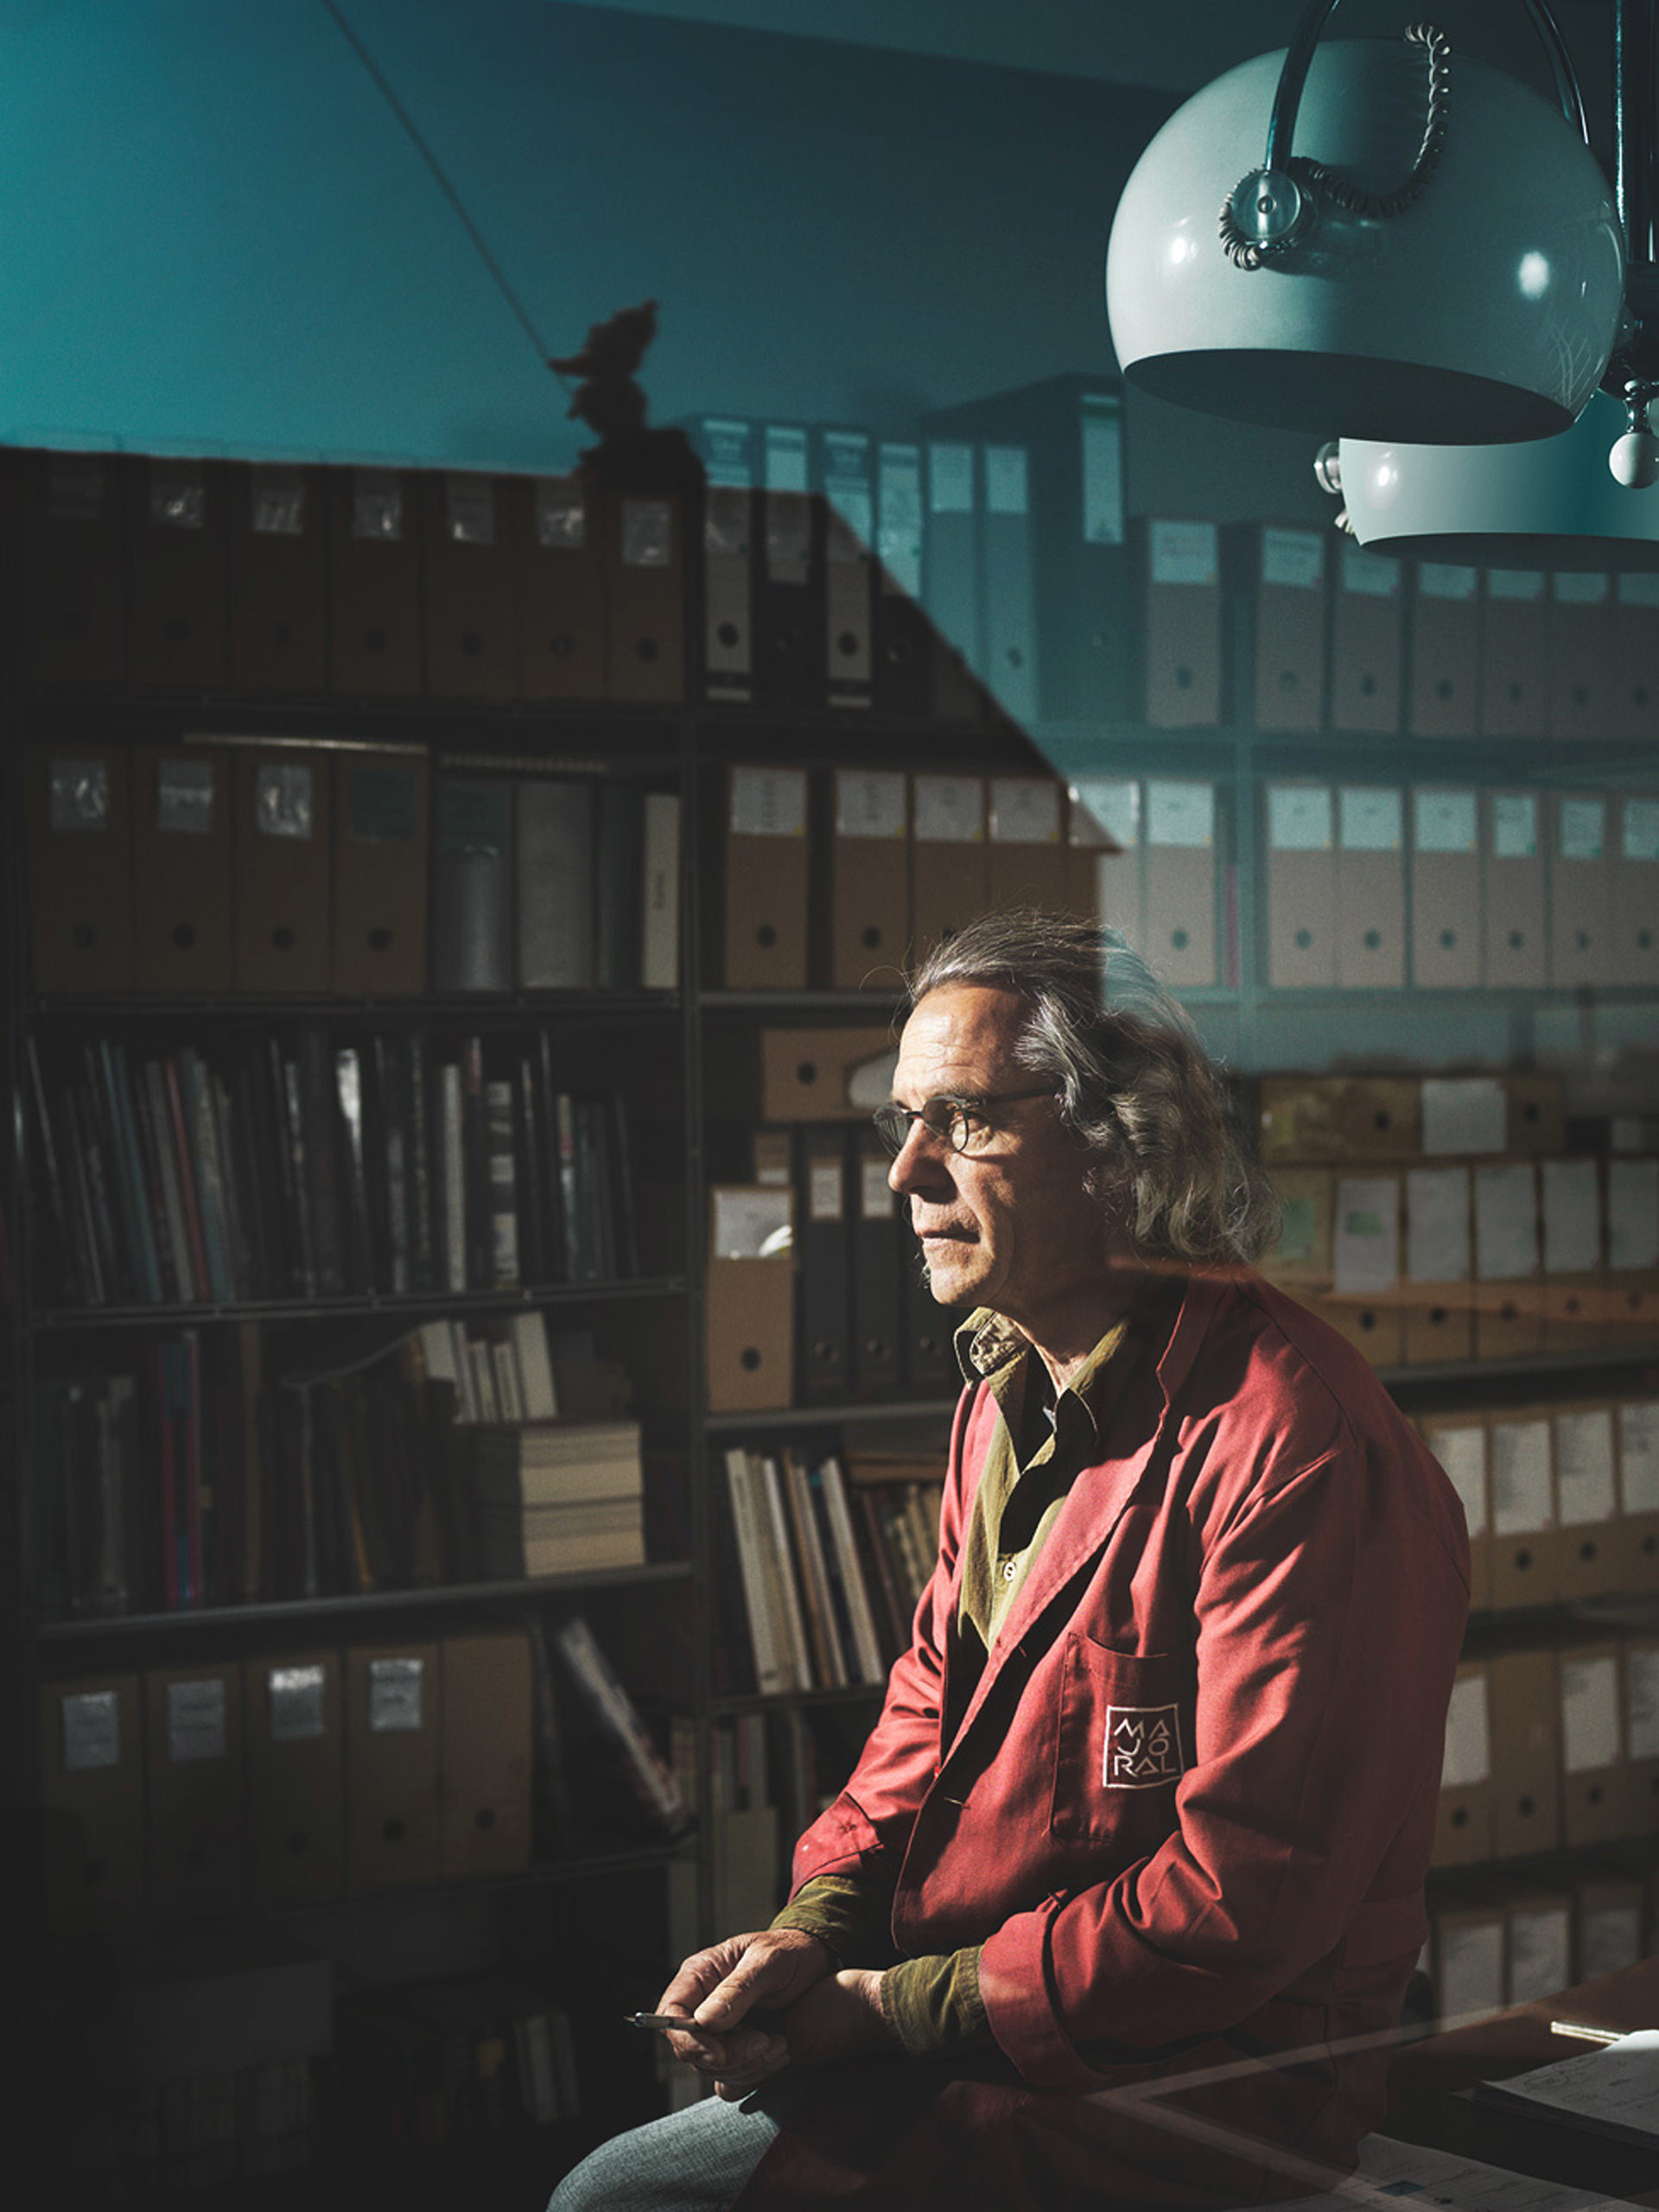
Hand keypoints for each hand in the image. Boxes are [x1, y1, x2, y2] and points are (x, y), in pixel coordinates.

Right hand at [654, 1928, 833, 2091]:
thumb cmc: (789, 1952)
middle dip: (729, 2057)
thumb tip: (704, 2020)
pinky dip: (752, 2076)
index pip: (671, 2014)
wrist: (814, 1963)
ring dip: (747, 2066)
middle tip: (765, 2042)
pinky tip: (775, 2055)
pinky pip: (729, 2081)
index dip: (689, 2040)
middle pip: (691, 2049)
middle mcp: (702, 2004)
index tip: (720, 2055)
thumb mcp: (768, 1961)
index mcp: (700, 1975)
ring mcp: (717, 2030)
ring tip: (779, 2043)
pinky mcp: (734, 2051)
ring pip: (711, 2069)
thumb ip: (737, 1989)